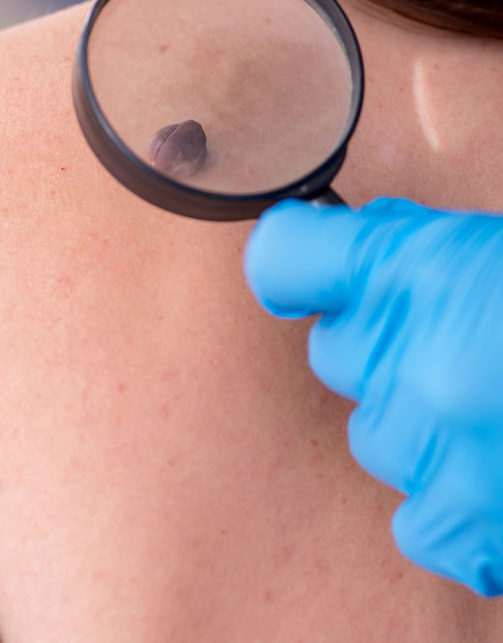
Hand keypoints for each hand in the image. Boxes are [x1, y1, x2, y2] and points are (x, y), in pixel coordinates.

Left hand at [244, 196, 502, 596]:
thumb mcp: (478, 245)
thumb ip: (401, 251)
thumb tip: (337, 261)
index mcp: (413, 267)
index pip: (284, 259)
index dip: (296, 260)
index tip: (310, 273)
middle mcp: (411, 354)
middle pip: (335, 353)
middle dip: (382, 344)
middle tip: (453, 340)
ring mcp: (439, 444)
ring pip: (374, 434)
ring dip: (419, 421)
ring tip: (493, 404)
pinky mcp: (476, 519)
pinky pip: (419, 521)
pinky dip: (452, 500)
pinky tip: (496, 468)